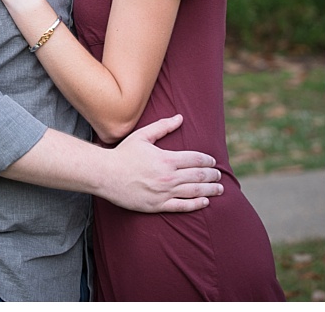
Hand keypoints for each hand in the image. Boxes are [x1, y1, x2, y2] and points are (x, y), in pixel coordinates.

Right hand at [99, 115, 222, 212]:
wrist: (105, 174)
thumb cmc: (123, 154)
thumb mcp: (141, 136)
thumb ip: (162, 127)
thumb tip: (180, 118)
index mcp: (166, 159)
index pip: (196, 159)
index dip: (207, 160)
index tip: (213, 162)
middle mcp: (169, 176)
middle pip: (199, 176)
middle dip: (212, 175)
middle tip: (219, 175)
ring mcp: (164, 192)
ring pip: (195, 191)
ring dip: (210, 189)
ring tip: (219, 189)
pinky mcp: (159, 205)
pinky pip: (184, 206)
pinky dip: (197, 204)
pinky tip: (206, 201)